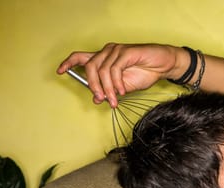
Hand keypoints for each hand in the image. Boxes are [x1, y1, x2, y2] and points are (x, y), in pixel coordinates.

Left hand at [57, 43, 182, 106]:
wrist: (163, 66)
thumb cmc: (145, 73)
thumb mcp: (124, 87)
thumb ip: (110, 91)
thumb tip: (97, 99)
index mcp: (104, 59)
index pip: (81, 57)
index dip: (69, 63)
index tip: (60, 71)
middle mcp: (107, 52)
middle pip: (89, 67)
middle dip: (94, 86)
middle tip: (101, 99)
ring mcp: (116, 50)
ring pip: (102, 71)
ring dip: (107, 89)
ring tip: (115, 100)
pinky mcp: (125, 52)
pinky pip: (114, 69)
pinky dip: (117, 83)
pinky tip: (123, 91)